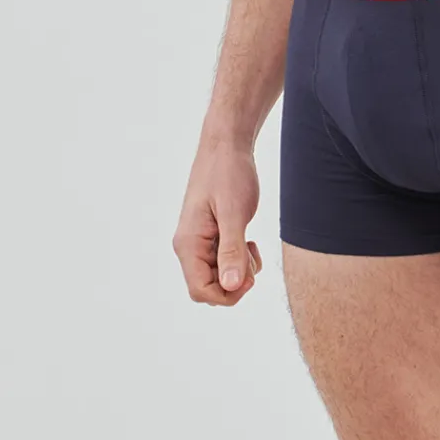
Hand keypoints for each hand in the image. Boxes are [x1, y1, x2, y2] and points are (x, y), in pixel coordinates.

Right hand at [173, 136, 262, 305]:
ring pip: (218, 276)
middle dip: (234, 282)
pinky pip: (222, 262)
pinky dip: (238, 258)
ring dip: (238, 270)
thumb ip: (231, 250)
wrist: (227, 146)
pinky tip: (247, 240)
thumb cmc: (229, 173)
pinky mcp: (211, 235)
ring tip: (250, 245)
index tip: (248, 276)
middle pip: (209, 288)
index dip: (227, 294)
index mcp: (188, 243)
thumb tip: (229, 287)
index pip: (200, 290)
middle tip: (251, 256)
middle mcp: (189, 246)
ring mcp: (199, 241)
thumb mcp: (234, 213)